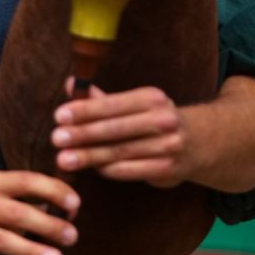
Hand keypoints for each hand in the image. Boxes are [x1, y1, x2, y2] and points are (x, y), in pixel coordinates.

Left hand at [51, 82, 188, 187]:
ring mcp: (168, 146)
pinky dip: (107, 170)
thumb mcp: (134, 104)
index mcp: (151, 98)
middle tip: (56, 138)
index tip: (59, 116)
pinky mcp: (167, 169)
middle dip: (82, 134)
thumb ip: (101, 99)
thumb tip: (70, 83)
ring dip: (89, 156)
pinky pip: (129, 171)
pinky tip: (90, 168)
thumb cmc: (154, 120)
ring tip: (63, 159)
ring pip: (120, 152)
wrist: (199, 143)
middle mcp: (163, 120)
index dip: (84, 110)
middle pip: (114, 129)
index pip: (111, 104)